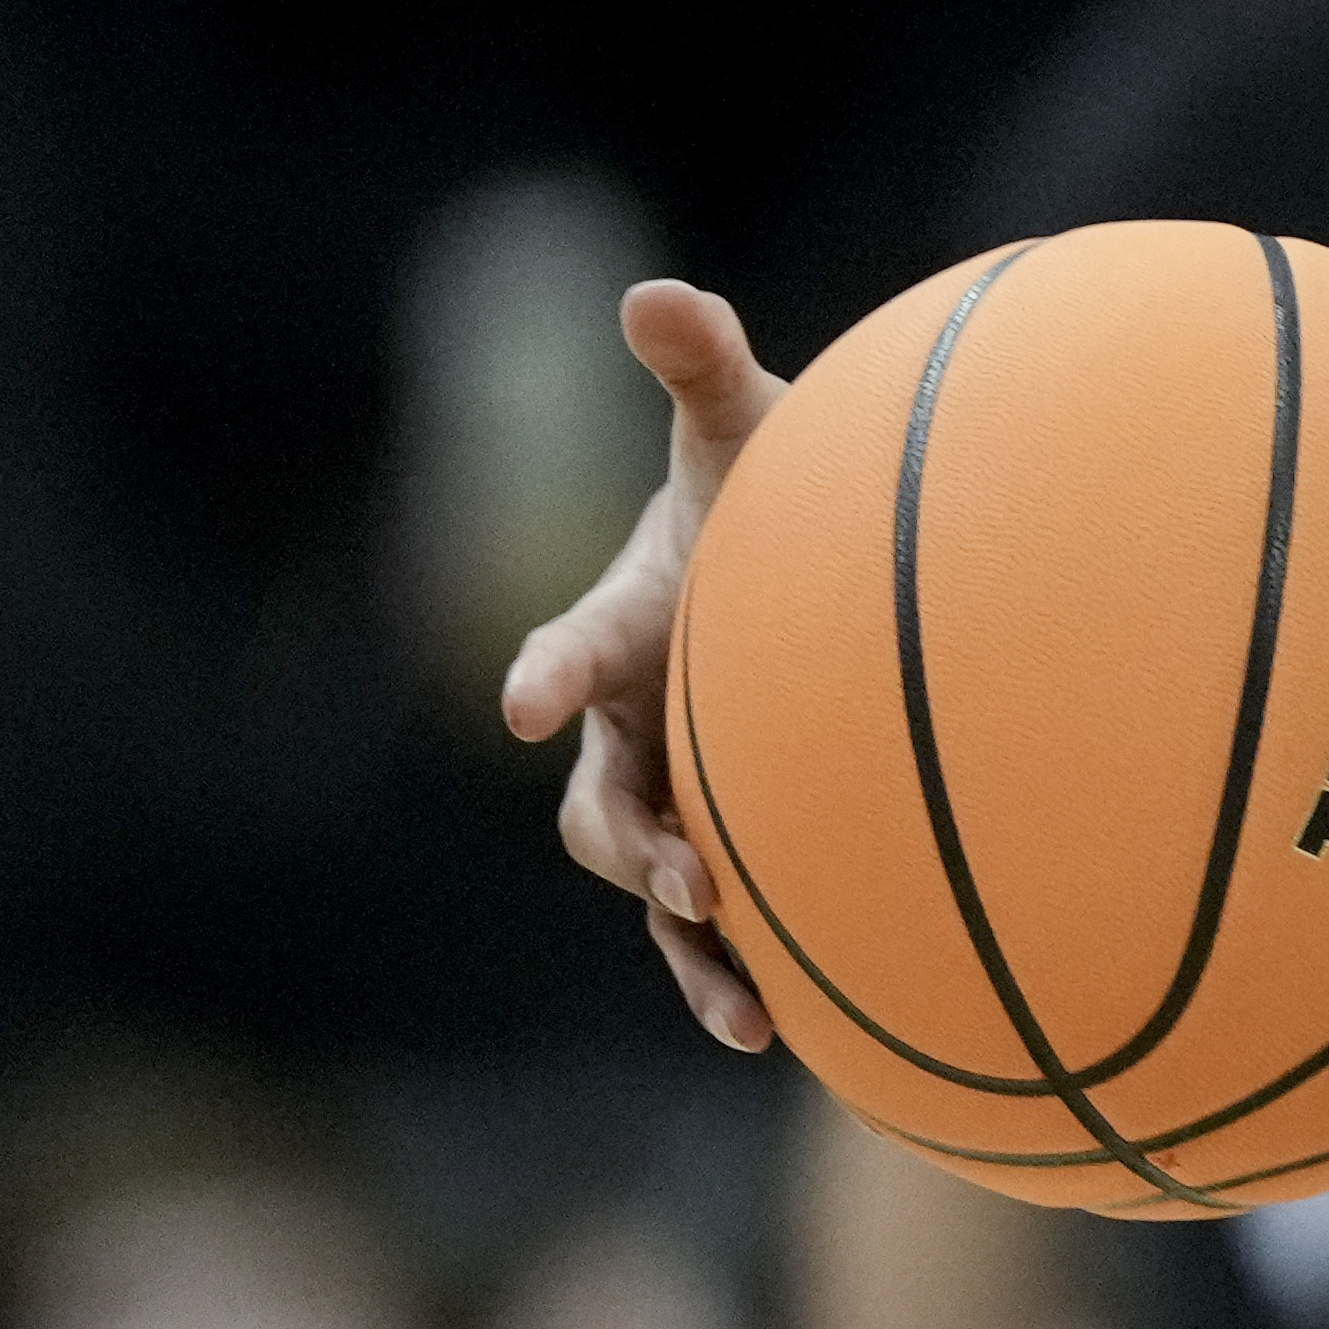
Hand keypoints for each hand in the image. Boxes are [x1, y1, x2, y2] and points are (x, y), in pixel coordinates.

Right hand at [494, 280, 788, 1048]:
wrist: (797, 576)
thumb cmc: (763, 496)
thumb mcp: (740, 428)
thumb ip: (700, 365)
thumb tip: (656, 288)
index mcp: (625, 626)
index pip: (573, 650)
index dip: (547, 668)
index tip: (525, 696)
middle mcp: (631, 725)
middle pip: (594, 804)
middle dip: (629, 843)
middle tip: (682, 879)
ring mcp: (673, 791)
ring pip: (652, 888)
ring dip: (690, 951)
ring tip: (749, 1011)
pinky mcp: (723, 840)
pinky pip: (722, 928)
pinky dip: (746, 977)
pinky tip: (803, 1040)